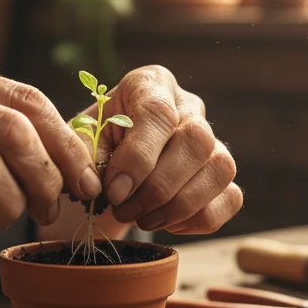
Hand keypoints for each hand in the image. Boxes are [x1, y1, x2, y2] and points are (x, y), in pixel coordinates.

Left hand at [86, 66, 241, 234]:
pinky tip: (166, 221)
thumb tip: (105, 189)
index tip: (114, 191)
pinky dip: (198, 219)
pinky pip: (230, 198)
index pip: (158, 113)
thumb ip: (85, 160)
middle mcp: (188, 106)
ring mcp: (213, 139)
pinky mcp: (222, 175)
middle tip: (125, 210)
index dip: (138, 158)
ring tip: (142, 219)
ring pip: (220, 168)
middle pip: (197, 140)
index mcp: (150, 85)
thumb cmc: (90, 150)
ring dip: (179, 206)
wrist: (105, 169)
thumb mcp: (77, 145)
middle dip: (159, 187)